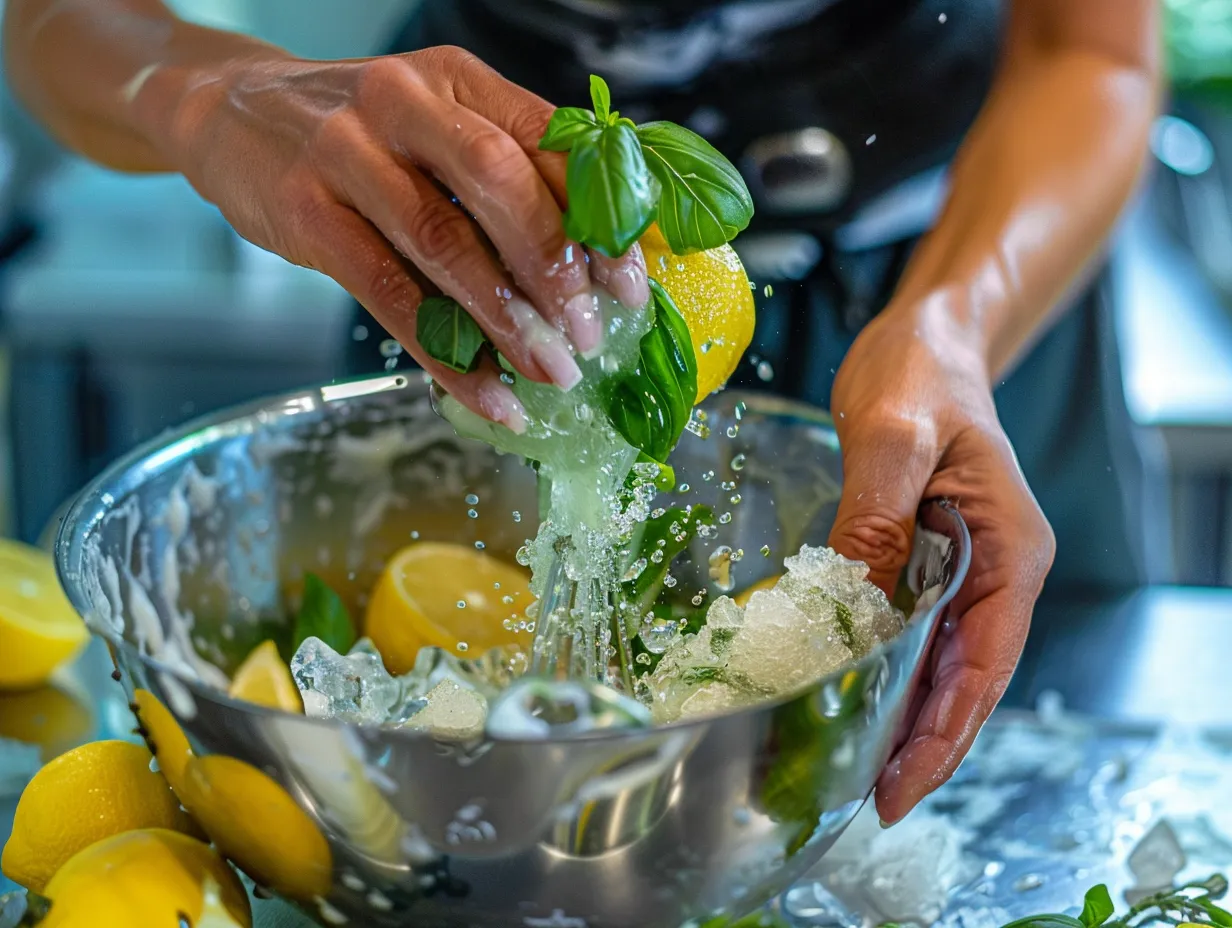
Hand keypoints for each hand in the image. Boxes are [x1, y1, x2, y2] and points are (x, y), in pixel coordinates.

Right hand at [131, 45, 647, 427]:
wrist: (230, 111)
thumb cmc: (359, 132)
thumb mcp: (437, 120)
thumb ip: (507, 170)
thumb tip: (599, 260)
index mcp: (459, 79)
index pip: (550, 142)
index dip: (601, 221)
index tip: (631, 287)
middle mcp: (406, 103)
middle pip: (503, 187)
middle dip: (558, 270)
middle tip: (592, 336)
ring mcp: (348, 155)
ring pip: (446, 245)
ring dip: (508, 322)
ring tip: (553, 374)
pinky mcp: (307, 212)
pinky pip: (389, 297)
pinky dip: (444, 354)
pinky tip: (485, 395)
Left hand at [826, 295, 1054, 823]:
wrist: (923, 343)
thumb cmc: (921, 374)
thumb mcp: (894, 434)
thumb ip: (877, 513)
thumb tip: (854, 602)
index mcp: (1010, 550)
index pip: (985, 661)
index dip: (946, 729)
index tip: (903, 783)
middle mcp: (995, 570)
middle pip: (966, 679)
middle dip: (923, 743)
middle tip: (872, 798)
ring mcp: (963, 569)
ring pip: (938, 664)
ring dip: (903, 718)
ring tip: (857, 770)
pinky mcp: (926, 560)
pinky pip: (911, 632)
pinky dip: (886, 672)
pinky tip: (852, 700)